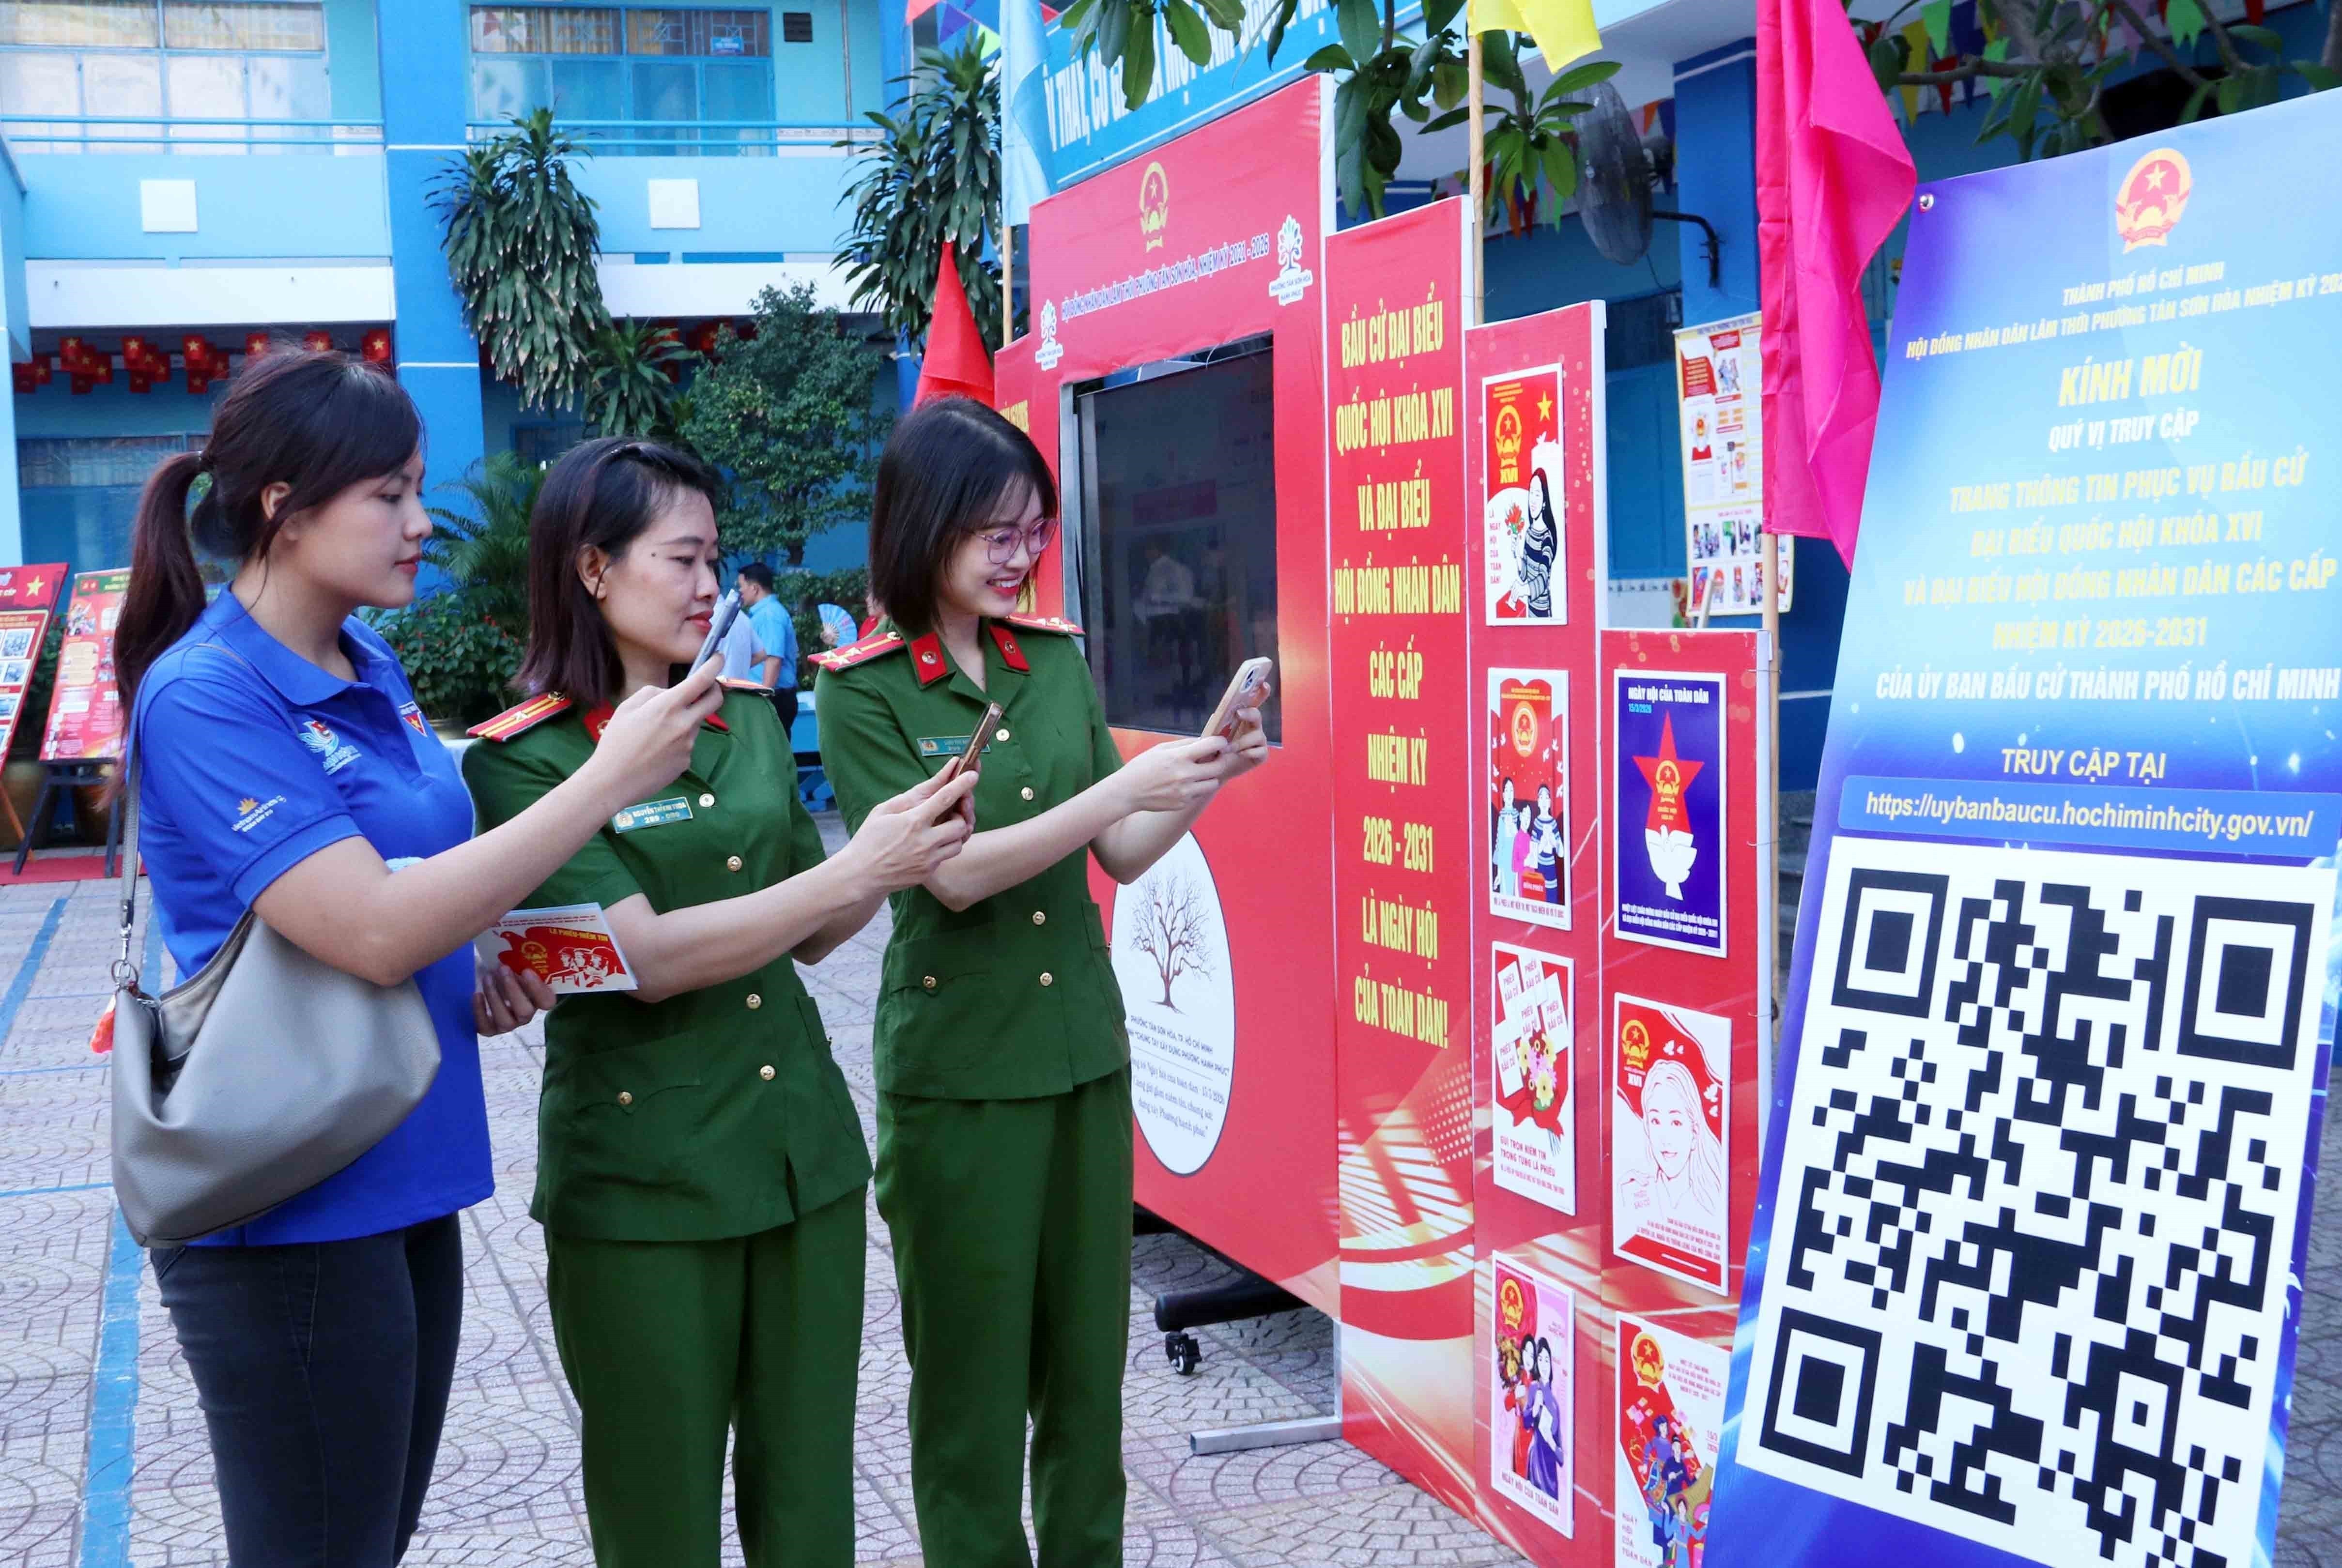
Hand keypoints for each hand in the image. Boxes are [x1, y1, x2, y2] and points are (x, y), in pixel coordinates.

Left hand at [475, 958, 555, 1034]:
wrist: (492, 981)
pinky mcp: (491, 1029)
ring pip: (505, 1021)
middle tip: (502, 968)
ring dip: (495, 998)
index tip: (526, 971)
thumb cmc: (509, 970)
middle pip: (525, 1012)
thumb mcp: (518, 964)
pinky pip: (486, 1028)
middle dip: (512, 990)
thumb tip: (518, 945)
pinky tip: (476, 995)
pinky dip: (480, 1012)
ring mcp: (509, 1024)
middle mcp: (526, 1014)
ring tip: (487, 978)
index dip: (538, 989)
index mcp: (538, 999)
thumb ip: (524, 960)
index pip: (547, 1002)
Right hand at [581, 657, 724, 803]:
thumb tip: (670, 693)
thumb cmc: (616, 741)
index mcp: (668, 706)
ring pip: (694, 724)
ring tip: (655, 733)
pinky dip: (676, 741)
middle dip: (715, 689)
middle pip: (715, 701)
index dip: (714, 665)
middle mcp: (684, 724)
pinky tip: (655, 751)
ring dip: (684, 720)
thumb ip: (653, 694)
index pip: (702, 680)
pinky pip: (686, 744)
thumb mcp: (627, 707)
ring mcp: (688, 745)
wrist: (613, 781)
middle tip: (707, 687)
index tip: (719, 658)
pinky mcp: (686, 761)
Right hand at [841, 768, 977, 893]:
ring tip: (939, 830)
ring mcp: (928, 860)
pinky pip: (946, 857)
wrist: (861, 874)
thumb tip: (932, 784)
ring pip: (958, 844)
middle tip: (948, 814)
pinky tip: (928, 845)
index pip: (945, 798)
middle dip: (959, 816)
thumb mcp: (883, 811)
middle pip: (960, 824)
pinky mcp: (928, 872)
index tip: (973, 774)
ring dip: (954, 834)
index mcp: (913, 821)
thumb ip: (910, 797)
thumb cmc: (869, 838)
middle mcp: (924, 841)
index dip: (961, 784)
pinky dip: (943, 848)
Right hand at [1114, 735, 1228, 813]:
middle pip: (1219, 767)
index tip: (1221, 743)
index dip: (1221, 742)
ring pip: (1213, 783)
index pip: (1212, 746)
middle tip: (1216, 757)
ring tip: (1201, 772)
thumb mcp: (1160, 749)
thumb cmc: (1142, 767)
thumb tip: (1203, 741)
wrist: (1128, 792)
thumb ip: (1184, 744)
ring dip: (1211, 776)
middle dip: (1221, 759)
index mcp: (1179, 757)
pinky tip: (1185, 784)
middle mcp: (1185, 775)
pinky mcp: (1183, 804)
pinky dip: (1197, 788)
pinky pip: (1200, 794)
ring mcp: (1185, 792)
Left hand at [1218, 680, 1272, 779]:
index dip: (1261, 691)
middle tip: (1238, 714)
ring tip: (1226, 748)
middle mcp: (1254, 726)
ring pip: (1256, 736)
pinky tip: (1239, 755)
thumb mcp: (1213, 732)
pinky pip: (1258, 751)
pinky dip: (1247, 753)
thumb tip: (1219, 714)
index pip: (1255, 701)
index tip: (1262, 683)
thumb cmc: (1215, 746)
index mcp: (1244, 717)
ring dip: (1240, 742)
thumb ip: (1219, 722)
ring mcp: (1259, 740)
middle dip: (1248, 713)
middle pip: (1256, 714)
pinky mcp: (1261, 754)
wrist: (1215, 768)